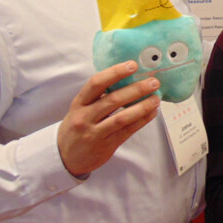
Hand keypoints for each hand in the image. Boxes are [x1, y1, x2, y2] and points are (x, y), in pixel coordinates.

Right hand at [57, 61, 161, 177]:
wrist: (66, 157)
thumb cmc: (78, 127)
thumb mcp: (80, 109)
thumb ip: (99, 96)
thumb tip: (129, 78)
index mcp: (79, 103)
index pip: (96, 83)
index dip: (115, 72)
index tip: (132, 65)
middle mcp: (84, 117)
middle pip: (113, 100)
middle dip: (136, 89)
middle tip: (153, 82)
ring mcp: (94, 133)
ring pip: (122, 117)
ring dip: (142, 106)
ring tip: (156, 98)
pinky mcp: (105, 145)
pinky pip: (127, 131)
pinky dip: (142, 120)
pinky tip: (152, 112)